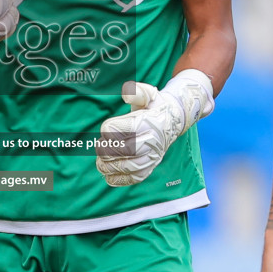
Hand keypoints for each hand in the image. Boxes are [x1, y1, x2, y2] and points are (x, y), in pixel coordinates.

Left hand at [95, 70, 214, 185]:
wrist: (173, 121)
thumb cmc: (154, 107)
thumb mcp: (148, 95)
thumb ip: (137, 92)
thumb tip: (126, 92)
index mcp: (148, 123)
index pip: (124, 129)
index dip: (109, 130)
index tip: (106, 128)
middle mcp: (152, 142)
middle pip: (124, 151)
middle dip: (106, 150)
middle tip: (100, 146)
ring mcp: (152, 157)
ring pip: (129, 167)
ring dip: (109, 167)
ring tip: (100, 162)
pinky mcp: (150, 167)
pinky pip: (135, 178)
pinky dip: (119, 179)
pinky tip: (108, 175)